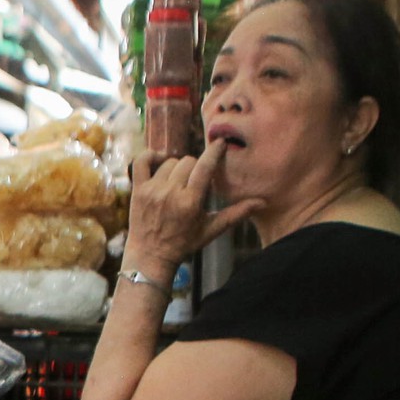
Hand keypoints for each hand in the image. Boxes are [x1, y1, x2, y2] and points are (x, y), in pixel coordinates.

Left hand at [125, 137, 262, 276]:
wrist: (151, 255)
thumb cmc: (184, 243)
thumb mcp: (212, 230)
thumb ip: (236, 214)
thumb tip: (261, 203)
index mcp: (190, 202)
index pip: (205, 167)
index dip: (214, 152)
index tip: (220, 143)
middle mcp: (170, 193)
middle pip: (188, 161)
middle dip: (196, 167)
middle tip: (195, 181)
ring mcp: (152, 190)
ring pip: (169, 162)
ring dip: (177, 167)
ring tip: (179, 182)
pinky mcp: (138, 190)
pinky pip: (142, 161)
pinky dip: (151, 156)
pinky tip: (160, 161)